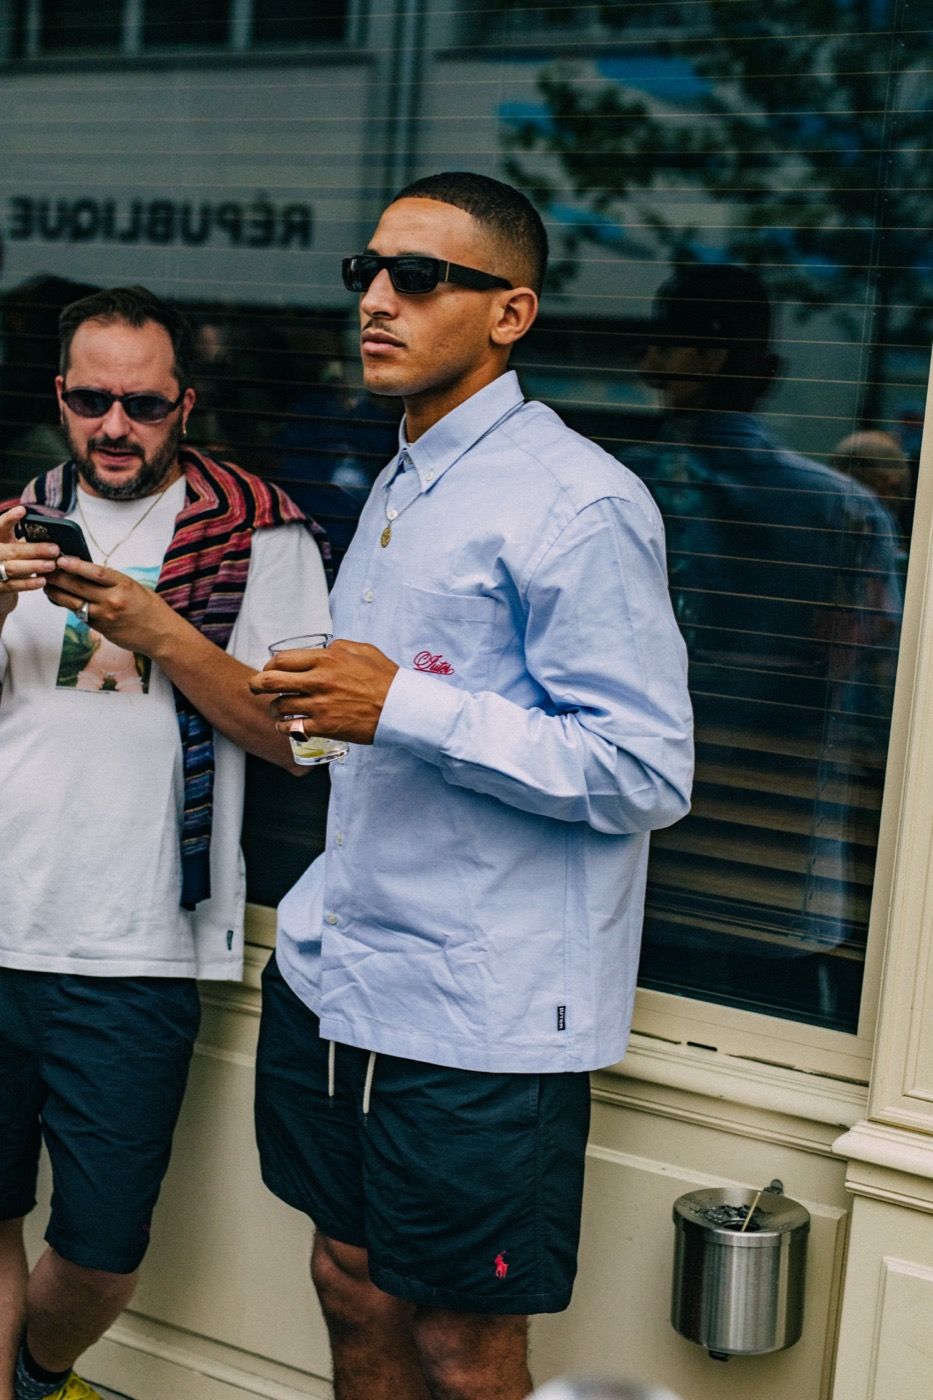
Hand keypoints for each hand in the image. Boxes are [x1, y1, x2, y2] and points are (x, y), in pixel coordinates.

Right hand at [0, 505, 60, 619]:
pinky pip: (14, 585)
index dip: (10, 518)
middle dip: (35, 550)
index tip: (23, 511)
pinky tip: (42, 581)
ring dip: (34, 566)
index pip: (1, 526)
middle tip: (55, 549)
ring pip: (13, 567)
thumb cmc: (13, 561)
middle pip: (12, 550)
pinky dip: (29, 583)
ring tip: (51, 565)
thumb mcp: (16, 546)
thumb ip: (29, 540)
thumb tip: (56, 537)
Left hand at [45, 554, 175, 653]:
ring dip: (57, 593)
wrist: (161, 635)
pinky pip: (81, 615)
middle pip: (78, 587)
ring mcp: (106, 616)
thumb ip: (112, 581)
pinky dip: (70, 607)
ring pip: (74, 603)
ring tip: (47, 585)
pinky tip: (62, 600)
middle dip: (59, 577)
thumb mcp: (134, 587)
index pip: (95, 572)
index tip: (61, 559)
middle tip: (46, 569)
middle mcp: (113, 600)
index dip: (75, 565)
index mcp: (124, 585)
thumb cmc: (150, 608)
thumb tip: (87, 572)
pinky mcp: (101, 629)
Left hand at [249, 639, 398, 744]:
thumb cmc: (386, 679)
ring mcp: (319, 705)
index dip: (270, 665)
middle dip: (257, 684)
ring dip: (275, 708)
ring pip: (279, 706)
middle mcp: (318, 680)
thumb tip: (326, 648)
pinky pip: (291, 727)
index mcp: (326, 659)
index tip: (270, 669)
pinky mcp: (324, 727)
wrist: (401, 708)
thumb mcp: (364, 651)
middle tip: (255, 688)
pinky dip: (284, 727)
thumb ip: (340, 647)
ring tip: (279, 709)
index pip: (282, 659)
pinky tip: (287, 725)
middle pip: (270, 681)